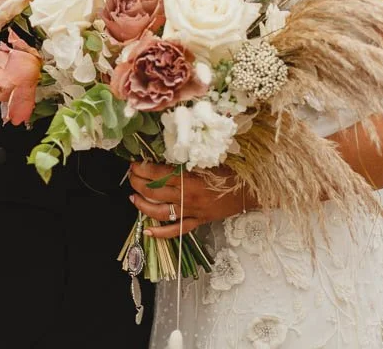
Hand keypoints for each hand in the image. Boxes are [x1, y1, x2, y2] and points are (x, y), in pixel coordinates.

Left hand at [128, 162, 247, 238]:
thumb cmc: (233, 169)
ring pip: (160, 212)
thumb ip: (188, 156)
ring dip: (142, 205)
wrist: (252, 189)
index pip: (157, 174)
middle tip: (130, 176)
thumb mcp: (209, 157)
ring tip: (132, 197)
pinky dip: (161, 233)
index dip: (142, 169)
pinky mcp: (199, 221)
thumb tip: (167, 149)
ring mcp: (192, 211)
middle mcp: (187, 197)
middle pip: (154, 192)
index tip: (134, 163)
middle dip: (137, 183)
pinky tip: (147, 231)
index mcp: (189, 178)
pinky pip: (177, 230)